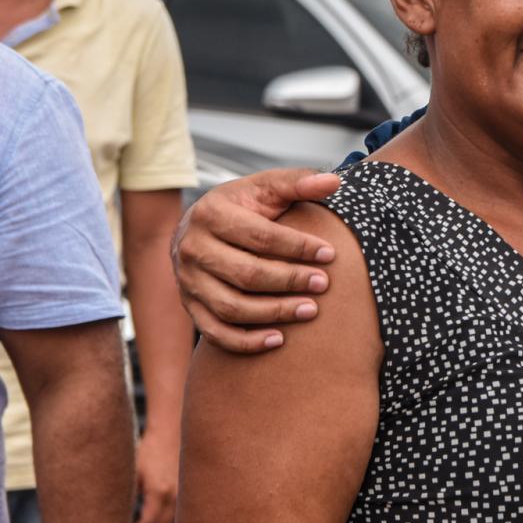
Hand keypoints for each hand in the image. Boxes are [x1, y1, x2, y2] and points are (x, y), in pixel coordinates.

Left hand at [131, 426, 179, 522]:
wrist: (171, 433)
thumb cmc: (148, 450)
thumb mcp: (133, 472)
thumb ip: (128, 496)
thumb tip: (117, 518)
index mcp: (158, 492)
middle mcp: (174, 495)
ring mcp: (184, 493)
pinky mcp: (187, 490)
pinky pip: (177, 514)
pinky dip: (165, 520)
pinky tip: (154, 519)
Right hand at [171, 169, 340, 352]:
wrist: (202, 228)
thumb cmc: (244, 206)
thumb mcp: (266, 188)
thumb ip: (299, 182)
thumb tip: (334, 181)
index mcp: (211, 214)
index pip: (260, 236)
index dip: (297, 247)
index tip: (329, 254)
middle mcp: (193, 249)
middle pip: (246, 274)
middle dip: (289, 281)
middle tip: (323, 284)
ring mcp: (188, 281)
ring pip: (231, 306)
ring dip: (274, 312)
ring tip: (310, 310)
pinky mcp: (190, 306)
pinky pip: (215, 332)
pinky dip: (246, 342)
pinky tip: (279, 340)